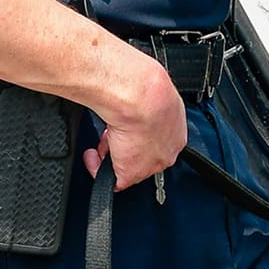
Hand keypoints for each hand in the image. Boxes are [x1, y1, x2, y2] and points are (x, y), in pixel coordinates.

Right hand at [83, 54, 185, 189]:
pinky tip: (92, 156)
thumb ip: (144, 100)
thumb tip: (132, 96)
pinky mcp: (132, 173)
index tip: (124, 125)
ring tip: (101, 140)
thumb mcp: (151, 90)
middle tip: (109, 135)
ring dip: (112, 155)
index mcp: (175, 127)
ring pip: (128, 165)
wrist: (141, 96)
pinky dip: (98, 169)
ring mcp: (151, 163)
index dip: (136, 133)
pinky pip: (113, 181)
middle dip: (124, 145)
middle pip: (143, 153)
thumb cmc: (146, 87)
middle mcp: (167, 147)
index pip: (156, 138)